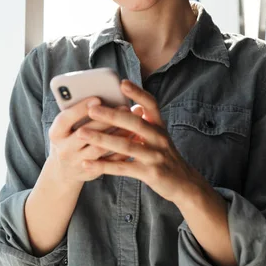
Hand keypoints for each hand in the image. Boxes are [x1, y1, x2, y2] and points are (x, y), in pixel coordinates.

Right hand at [48, 97, 131, 182]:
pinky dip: (123, 149)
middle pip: (85, 133)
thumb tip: (102, 97)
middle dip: (106, 119)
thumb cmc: (68, 139)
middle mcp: (64, 149)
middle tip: (123, 107)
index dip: (81, 109)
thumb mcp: (66, 127)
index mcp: (55, 134)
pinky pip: (110, 161)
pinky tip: (133, 137)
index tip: (97, 98)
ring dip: (117, 134)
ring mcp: (77, 163)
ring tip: (132, 122)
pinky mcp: (91, 172)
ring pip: (100, 148)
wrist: (64, 170)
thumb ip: (78, 112)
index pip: (66, 119)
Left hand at [78, 80, 203, 202]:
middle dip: (111, 115)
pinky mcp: (150, 173)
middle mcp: (159, 138)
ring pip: (126, 145)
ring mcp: (155, 156)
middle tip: (91, 109)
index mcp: (159, 126)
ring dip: (101, 139)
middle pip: (134, 123)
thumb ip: (144, 122)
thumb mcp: (158, 136)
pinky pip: (122, 168)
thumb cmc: (164, 155)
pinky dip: (103, 166)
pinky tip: (86, 163)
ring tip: (81, 134)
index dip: (138, 92)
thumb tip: (128, 106)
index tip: (122, 82)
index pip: (151, 104)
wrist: (184, 183)